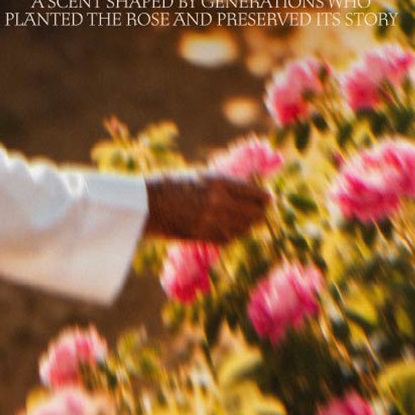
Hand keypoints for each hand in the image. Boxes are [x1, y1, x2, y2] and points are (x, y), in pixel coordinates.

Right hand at [144, 174, 270, 242]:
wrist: (145, 203)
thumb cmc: (168, 185)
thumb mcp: (198, 176)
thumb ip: (220, 185)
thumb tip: (242, 191)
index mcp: (218, 183)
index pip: (254, 193)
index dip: (264, 198)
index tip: (269, 199)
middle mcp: (218, 202)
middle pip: (253, 213)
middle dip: (260, 212)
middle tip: (264, 212)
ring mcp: (211, 221)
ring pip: (243, 228)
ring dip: (249, 225)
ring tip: (253, 222)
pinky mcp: (202, 236)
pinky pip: (227, 238)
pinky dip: (234, 235)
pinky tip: (235, 231)